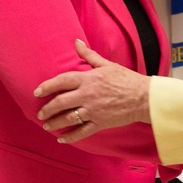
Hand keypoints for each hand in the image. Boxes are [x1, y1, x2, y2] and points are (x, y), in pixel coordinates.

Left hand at [35, 40, 150, 143]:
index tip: (37, 92)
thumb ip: (89, 56)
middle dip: (48, 109)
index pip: (62, 81)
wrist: (144, 97)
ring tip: (47, 126)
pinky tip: (62, 140)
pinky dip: (71, 137)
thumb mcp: (107, 64)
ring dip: (55, 123)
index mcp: (88, 79)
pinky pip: (82, 132)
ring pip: (68, 118)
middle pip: (61, 102)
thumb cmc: (126, 79)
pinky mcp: (100, 123)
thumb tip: (77, 42)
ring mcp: (93, 110)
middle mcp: (87, 95)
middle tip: (40, 113)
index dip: (47, 86)